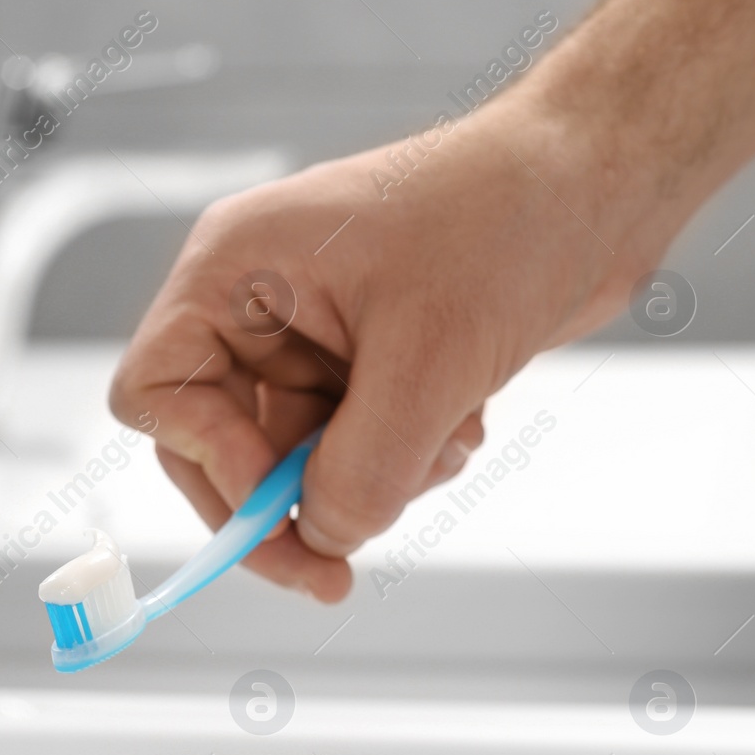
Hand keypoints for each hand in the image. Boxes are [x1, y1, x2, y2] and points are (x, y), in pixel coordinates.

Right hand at [109, 100, 659, 601]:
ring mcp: (308, 334)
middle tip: (330, 572)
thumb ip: (362, 469)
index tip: (279, 510)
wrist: (597, 182)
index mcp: (235, 269)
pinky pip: (348, 448)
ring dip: (366, 478)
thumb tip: (323, 539)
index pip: (157, 392)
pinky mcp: (359, 361)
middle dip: (282, 505)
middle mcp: (257, 304)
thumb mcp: (430, 360)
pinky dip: (401, 459)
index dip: (209, 462)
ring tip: (445, 447)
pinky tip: (462, 425)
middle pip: (218, 443)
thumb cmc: (507, 220)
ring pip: (292, 459)